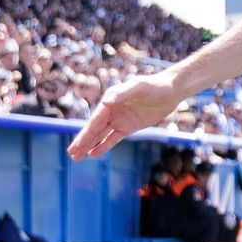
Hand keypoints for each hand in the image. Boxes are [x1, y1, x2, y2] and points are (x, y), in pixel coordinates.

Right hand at [67, 71, 186, 159]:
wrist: (170, 91)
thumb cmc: (154, 85)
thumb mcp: (139, 86)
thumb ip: (122, 93)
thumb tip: (106, 102)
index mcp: (111, 100)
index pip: (96, 120)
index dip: (86, 133)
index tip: (77, 144)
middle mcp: (111, 110)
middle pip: (95, 129)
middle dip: (83, 141)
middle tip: (71, 153)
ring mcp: (119, 119)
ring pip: (101, 135)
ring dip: (89, 145)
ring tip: (76, 156)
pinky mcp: (128, 127)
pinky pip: (113, 138)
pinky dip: (103, 146)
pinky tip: (93, 154)